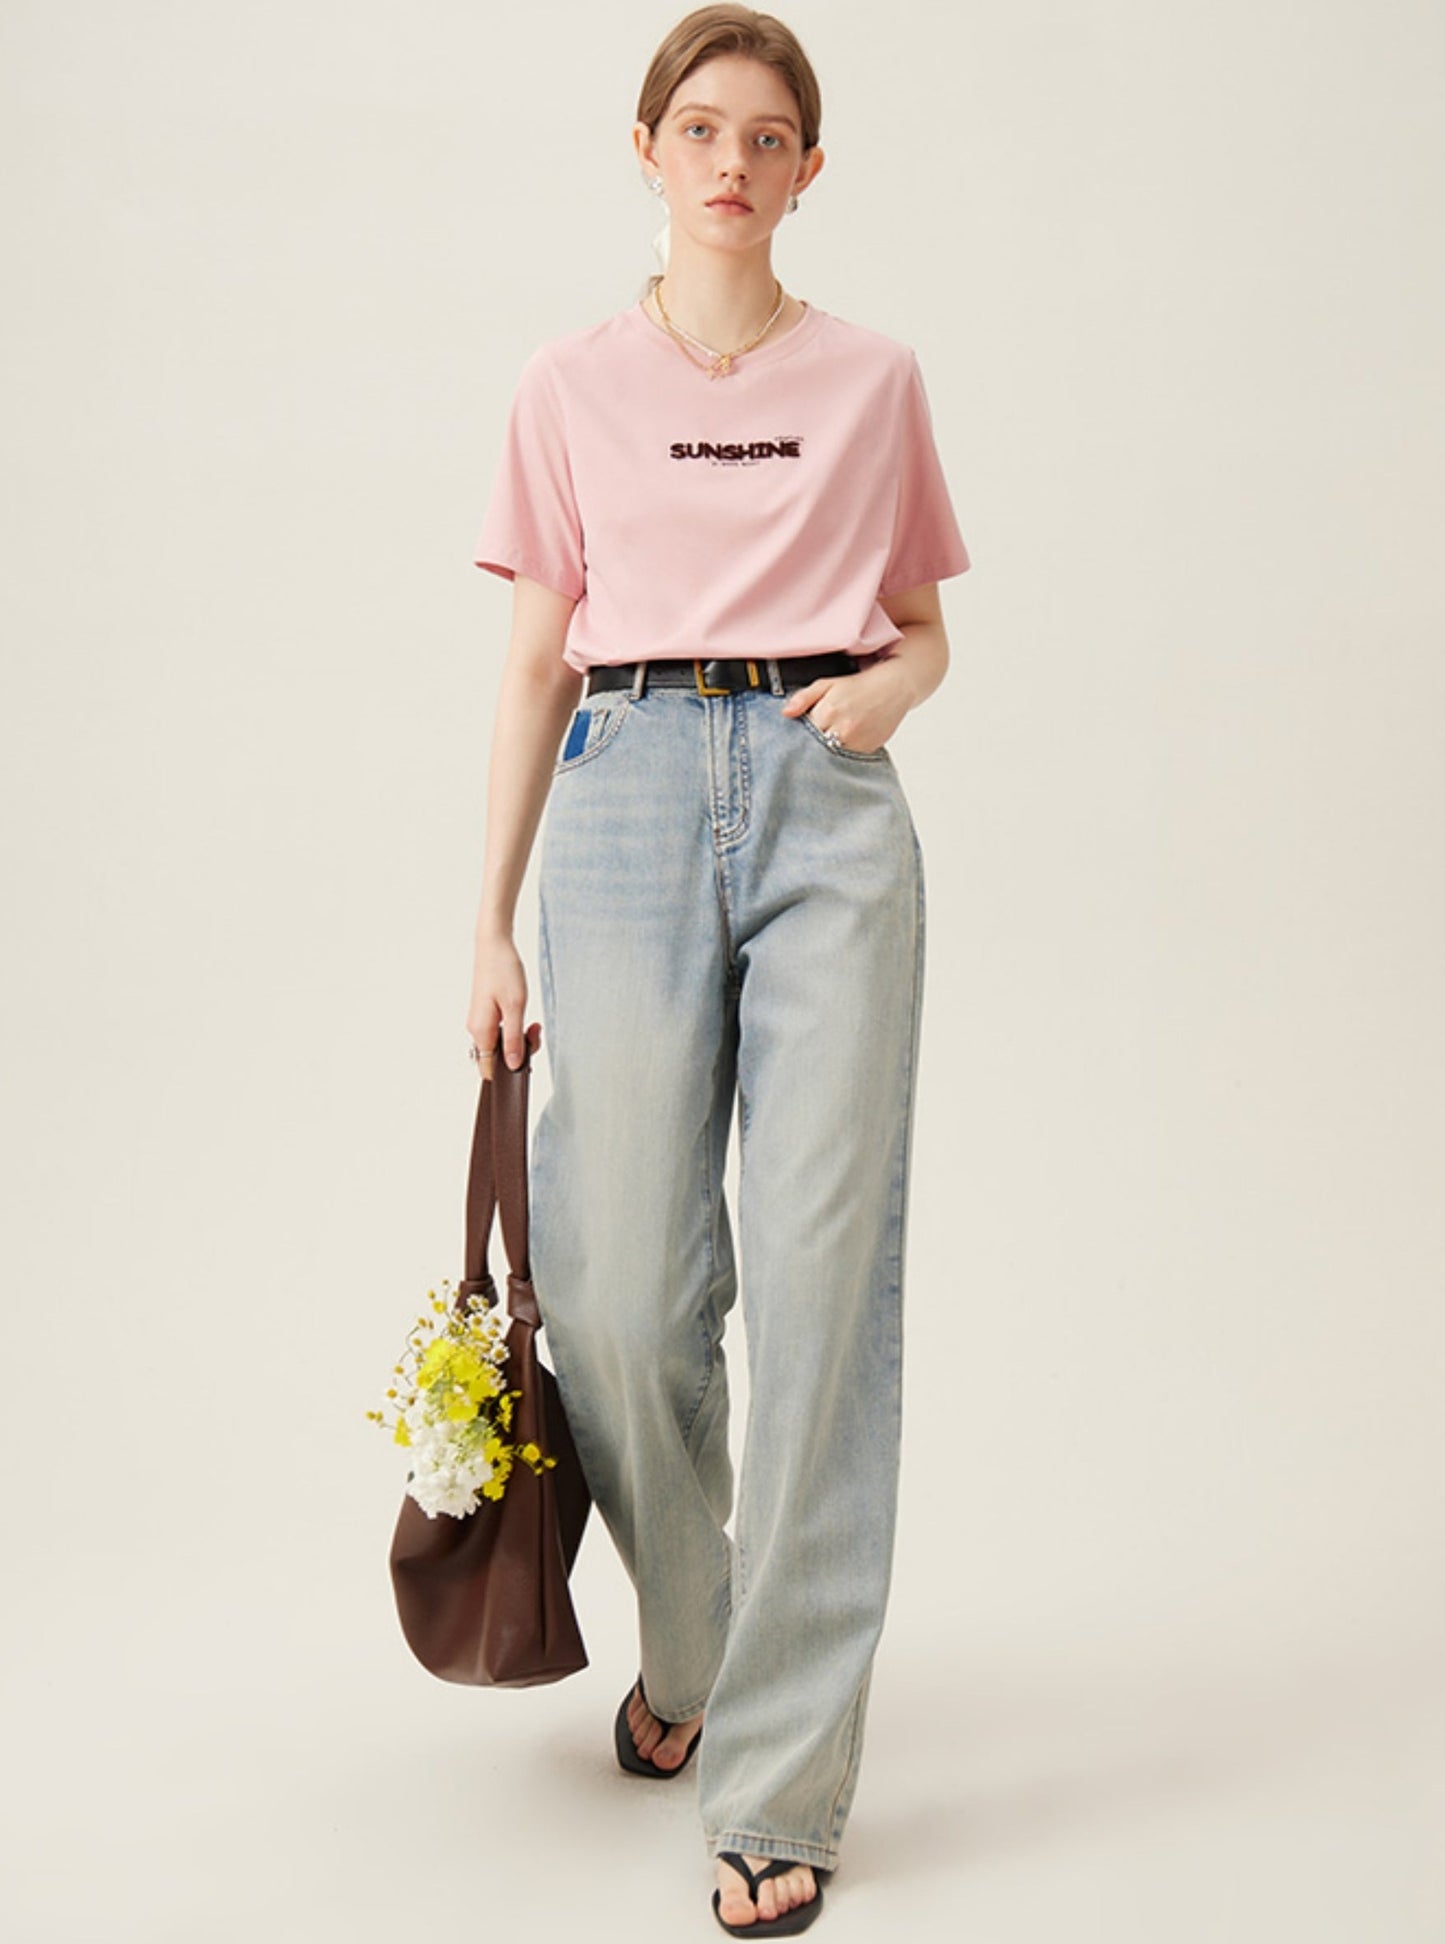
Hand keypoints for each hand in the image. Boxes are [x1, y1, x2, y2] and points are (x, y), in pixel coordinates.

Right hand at [466, 932, 542, 1074]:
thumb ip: (514, 1039)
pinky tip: (526, 1018)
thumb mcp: (515, 1007)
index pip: (488, 1068)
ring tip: (534, 1024)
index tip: (527, 1066)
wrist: (494, 944)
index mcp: (481, 1031)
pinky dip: (516, 1029)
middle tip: (536, 1033)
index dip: (507, 1074)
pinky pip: (502, 1032)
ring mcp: (481, 1022)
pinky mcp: (487, 1014)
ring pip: (502, 1044)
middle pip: (498, 1057)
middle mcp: (477, 1029)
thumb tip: (513, 1065)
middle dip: (521, 1052)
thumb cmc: (503, 970)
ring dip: (521, 1039)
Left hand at [780, 656, 912, 753]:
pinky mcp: (868, 751)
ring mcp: (857, 742)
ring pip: (831, 758)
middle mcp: (842, 729)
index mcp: (828, 711)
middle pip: (815, 749)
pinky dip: (841, 758)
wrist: (894, 688)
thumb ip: (803, 698)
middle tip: (807, 747)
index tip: (795, 737)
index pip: (802, 734)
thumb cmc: (858, 686)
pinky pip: (848, 762)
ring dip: (825, 755)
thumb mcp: (827, 684)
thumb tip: (786, 713)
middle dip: (809, 750)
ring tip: (825, 746)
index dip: (796, 737)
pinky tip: (840, 748)